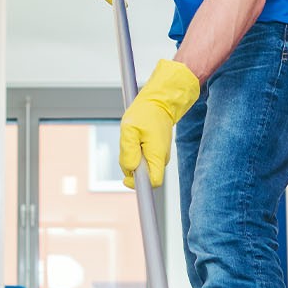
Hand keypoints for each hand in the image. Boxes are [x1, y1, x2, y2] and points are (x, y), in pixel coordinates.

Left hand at [119, 59, 199, 188]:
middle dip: (130, 167)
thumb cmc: (145, 113)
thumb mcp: (130, 129)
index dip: (139, 185)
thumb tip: (130, 169)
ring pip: (141, 168)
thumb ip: (128, 151)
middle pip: (143, 176)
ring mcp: (158, 156)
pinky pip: (142, 160)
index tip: (127, 179)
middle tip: (128, 146)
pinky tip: (135, 140)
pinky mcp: (155, 153)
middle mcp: (160, 159)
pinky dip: (135, 153)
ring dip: (132, 158)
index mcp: (157, 155)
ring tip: (132, 139)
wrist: (159, 102)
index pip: (153, 182)